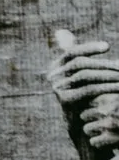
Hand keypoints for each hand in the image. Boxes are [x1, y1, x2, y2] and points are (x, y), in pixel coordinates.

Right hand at [52, 36, 118, 156]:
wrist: (83, 127)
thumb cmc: (85, 96)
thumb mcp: (77, 73)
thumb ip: (70, 52)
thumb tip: (61, 32)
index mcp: (54, 67)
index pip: (72, 53)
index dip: (89, 48)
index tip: (107, 47)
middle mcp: (52, 77)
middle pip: (81, 64)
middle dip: (103, 64)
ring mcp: (57, 89)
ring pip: (86, 75)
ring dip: (108, 74)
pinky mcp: (65, 101)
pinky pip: (89, 89)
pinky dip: (106, 86)